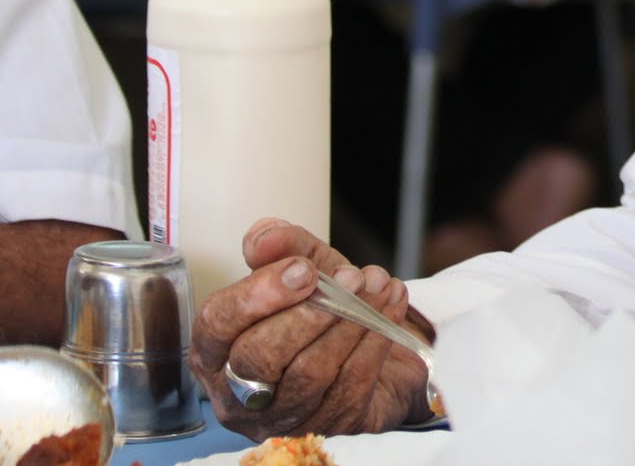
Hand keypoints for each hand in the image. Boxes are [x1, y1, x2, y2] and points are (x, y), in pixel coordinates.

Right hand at [189, 219, 431, 438]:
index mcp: (216, 350)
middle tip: (350, 278)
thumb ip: (283, 246)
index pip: (216, 325)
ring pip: (310, 373)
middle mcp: (238, 394)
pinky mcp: (330, 425)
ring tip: (379, 284)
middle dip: (309, 313)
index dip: (259, 295)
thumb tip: (265, 237)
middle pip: (259, 357)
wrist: (371, 349)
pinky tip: (391, 305)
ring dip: (352, 320)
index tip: (304, 269)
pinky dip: (376, 338)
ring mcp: (284, 417)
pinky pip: (352, 383)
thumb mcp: (306, 269)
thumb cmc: (322, 311)